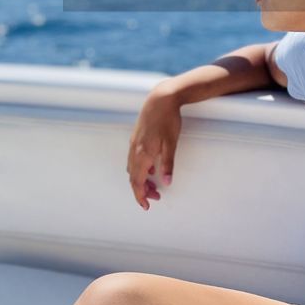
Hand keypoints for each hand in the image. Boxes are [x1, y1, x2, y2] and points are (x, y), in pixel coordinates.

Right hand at [127, 85, 181, 210]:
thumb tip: (167, 182)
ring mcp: (134, 143)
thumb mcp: (171, 144)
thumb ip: (168, 164)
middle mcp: (135, 150)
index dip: (140, 196)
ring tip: (154, 184)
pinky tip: (151, 168)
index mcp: (143, 154)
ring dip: (140, 179)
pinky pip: (134, 159)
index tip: (146, 205)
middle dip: (142, 190)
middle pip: (133, 177)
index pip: (137, 182)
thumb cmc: (168, 119)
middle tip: (156, 196)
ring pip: (132, 168)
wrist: (161, 98)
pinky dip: (140, 168)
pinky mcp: (136, 137)